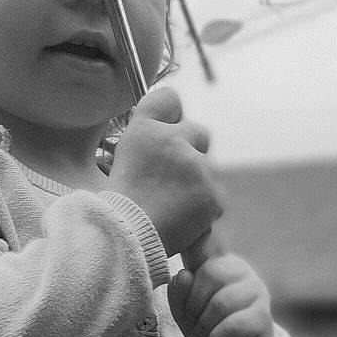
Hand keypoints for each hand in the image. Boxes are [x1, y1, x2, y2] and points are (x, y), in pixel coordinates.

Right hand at [108, 85, 222, 256]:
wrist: (128, 237)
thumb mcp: (122, 155)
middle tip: (168, 179)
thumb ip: (147, 126)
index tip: (165, 132)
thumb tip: (170, 109)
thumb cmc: (120, 200)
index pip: (169, 99)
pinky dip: (203, 206)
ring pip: (208, 167)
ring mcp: (198, 168)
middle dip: (190, 151)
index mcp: (147, 128)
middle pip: (199, 133)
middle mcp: (175, 140)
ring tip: (171, 204)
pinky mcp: (213, 195)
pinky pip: (216, 195)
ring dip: (196, 182)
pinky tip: (183, 217)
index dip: (170, 115)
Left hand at [168, 250, 280, 336]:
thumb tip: (184, 276)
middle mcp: (241, 271)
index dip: (192, 245)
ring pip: (221, 301)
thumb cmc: (211, 330)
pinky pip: (235, 325)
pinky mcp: (264, 318)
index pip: (203, 241)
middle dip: (194, 305)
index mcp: (220, 263)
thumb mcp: (186, 313)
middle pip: (209, 274)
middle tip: (194, 326)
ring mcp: (257, 292)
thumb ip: (179, 293)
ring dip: (205, 326)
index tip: (185, 264)